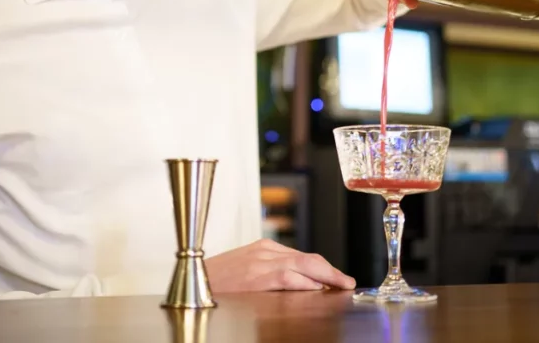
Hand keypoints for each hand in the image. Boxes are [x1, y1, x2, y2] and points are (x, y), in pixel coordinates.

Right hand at [204, 238, 355, 292]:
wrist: (190, 284)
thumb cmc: (215, 283)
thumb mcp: (245, 272)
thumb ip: (269, 274)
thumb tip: (300, 286)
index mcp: (263, 249)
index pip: (302, 257)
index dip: (324, 269)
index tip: (338, 279)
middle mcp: (265, 252)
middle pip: (309, 259)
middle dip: (332, 272)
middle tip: (348, 283)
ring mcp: (261, 263)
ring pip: (305, 266)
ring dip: (327, 277)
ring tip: (342, 287)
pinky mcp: (257, 277)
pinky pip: (289, 277)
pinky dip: (308, 283)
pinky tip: (319, 290)